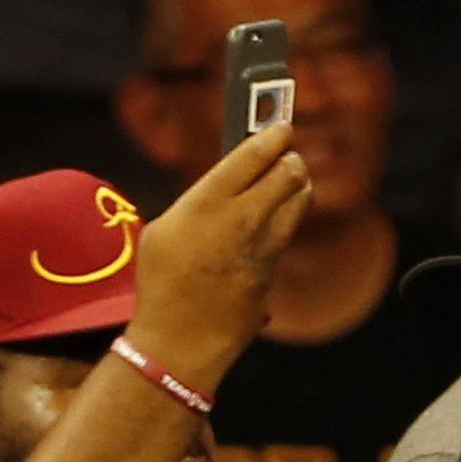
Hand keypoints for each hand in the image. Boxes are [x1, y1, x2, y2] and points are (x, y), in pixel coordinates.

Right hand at [125, 120, 312, 389]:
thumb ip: (200, 201)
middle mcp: (241, 220)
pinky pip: (287, 233)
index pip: (251, 157)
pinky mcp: (274, 269)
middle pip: (286, 175)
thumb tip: (228, 185)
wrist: (182, 336)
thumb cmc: (162, 280)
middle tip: (290, 153)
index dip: (271, 136)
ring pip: (296, 203)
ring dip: (298, 186)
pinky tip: (285, 209)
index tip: (281, 125)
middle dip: (291, 160)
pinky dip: (289, 215)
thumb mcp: (166, 228)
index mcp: (206, 202)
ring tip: (295, 176)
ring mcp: (263, 246)